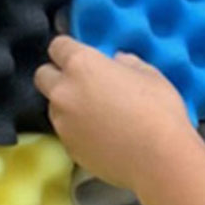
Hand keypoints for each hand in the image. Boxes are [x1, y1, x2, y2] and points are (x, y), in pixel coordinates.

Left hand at [34, 36, 198, 191]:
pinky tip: (106, 136)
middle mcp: (63, 91)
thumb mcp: (152, 76)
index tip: (85, 56)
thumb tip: (117, 61)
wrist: (160, 158)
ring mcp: (62, 122)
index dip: (71, 49)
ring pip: (55, 106)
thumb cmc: (161, 110)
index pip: (59, 46)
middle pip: (43, 76)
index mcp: (82, 66)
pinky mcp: (68, 147)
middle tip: (86, 84)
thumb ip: (128, 63)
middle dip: (58, 76)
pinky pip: (68, 131)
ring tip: (101, 115)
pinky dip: (80, 130)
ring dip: (70, 105)